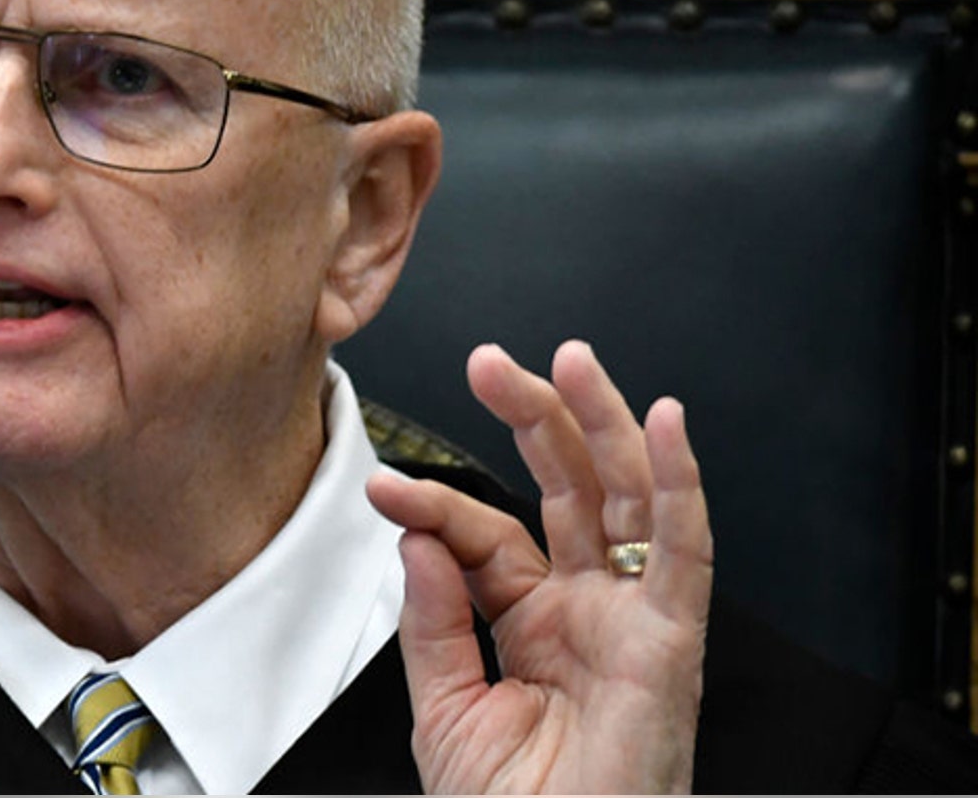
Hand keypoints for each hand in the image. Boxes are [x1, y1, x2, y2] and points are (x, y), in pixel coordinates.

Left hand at [365, 340, 712, 793]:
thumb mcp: (446, 706)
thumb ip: (434, 619)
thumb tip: (417, 536)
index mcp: (534, 624)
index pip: (489, 535)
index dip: (437, 506)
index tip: (384, 490)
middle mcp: (587, 612)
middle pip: (567, 490)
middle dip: (531, 418)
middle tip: (489, 363)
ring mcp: (630, 622)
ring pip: (627, 499)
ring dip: (601, 424)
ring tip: (567, 362)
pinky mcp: (670, 644)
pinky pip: (684, 553)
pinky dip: (681, 485)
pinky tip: (664, 424)